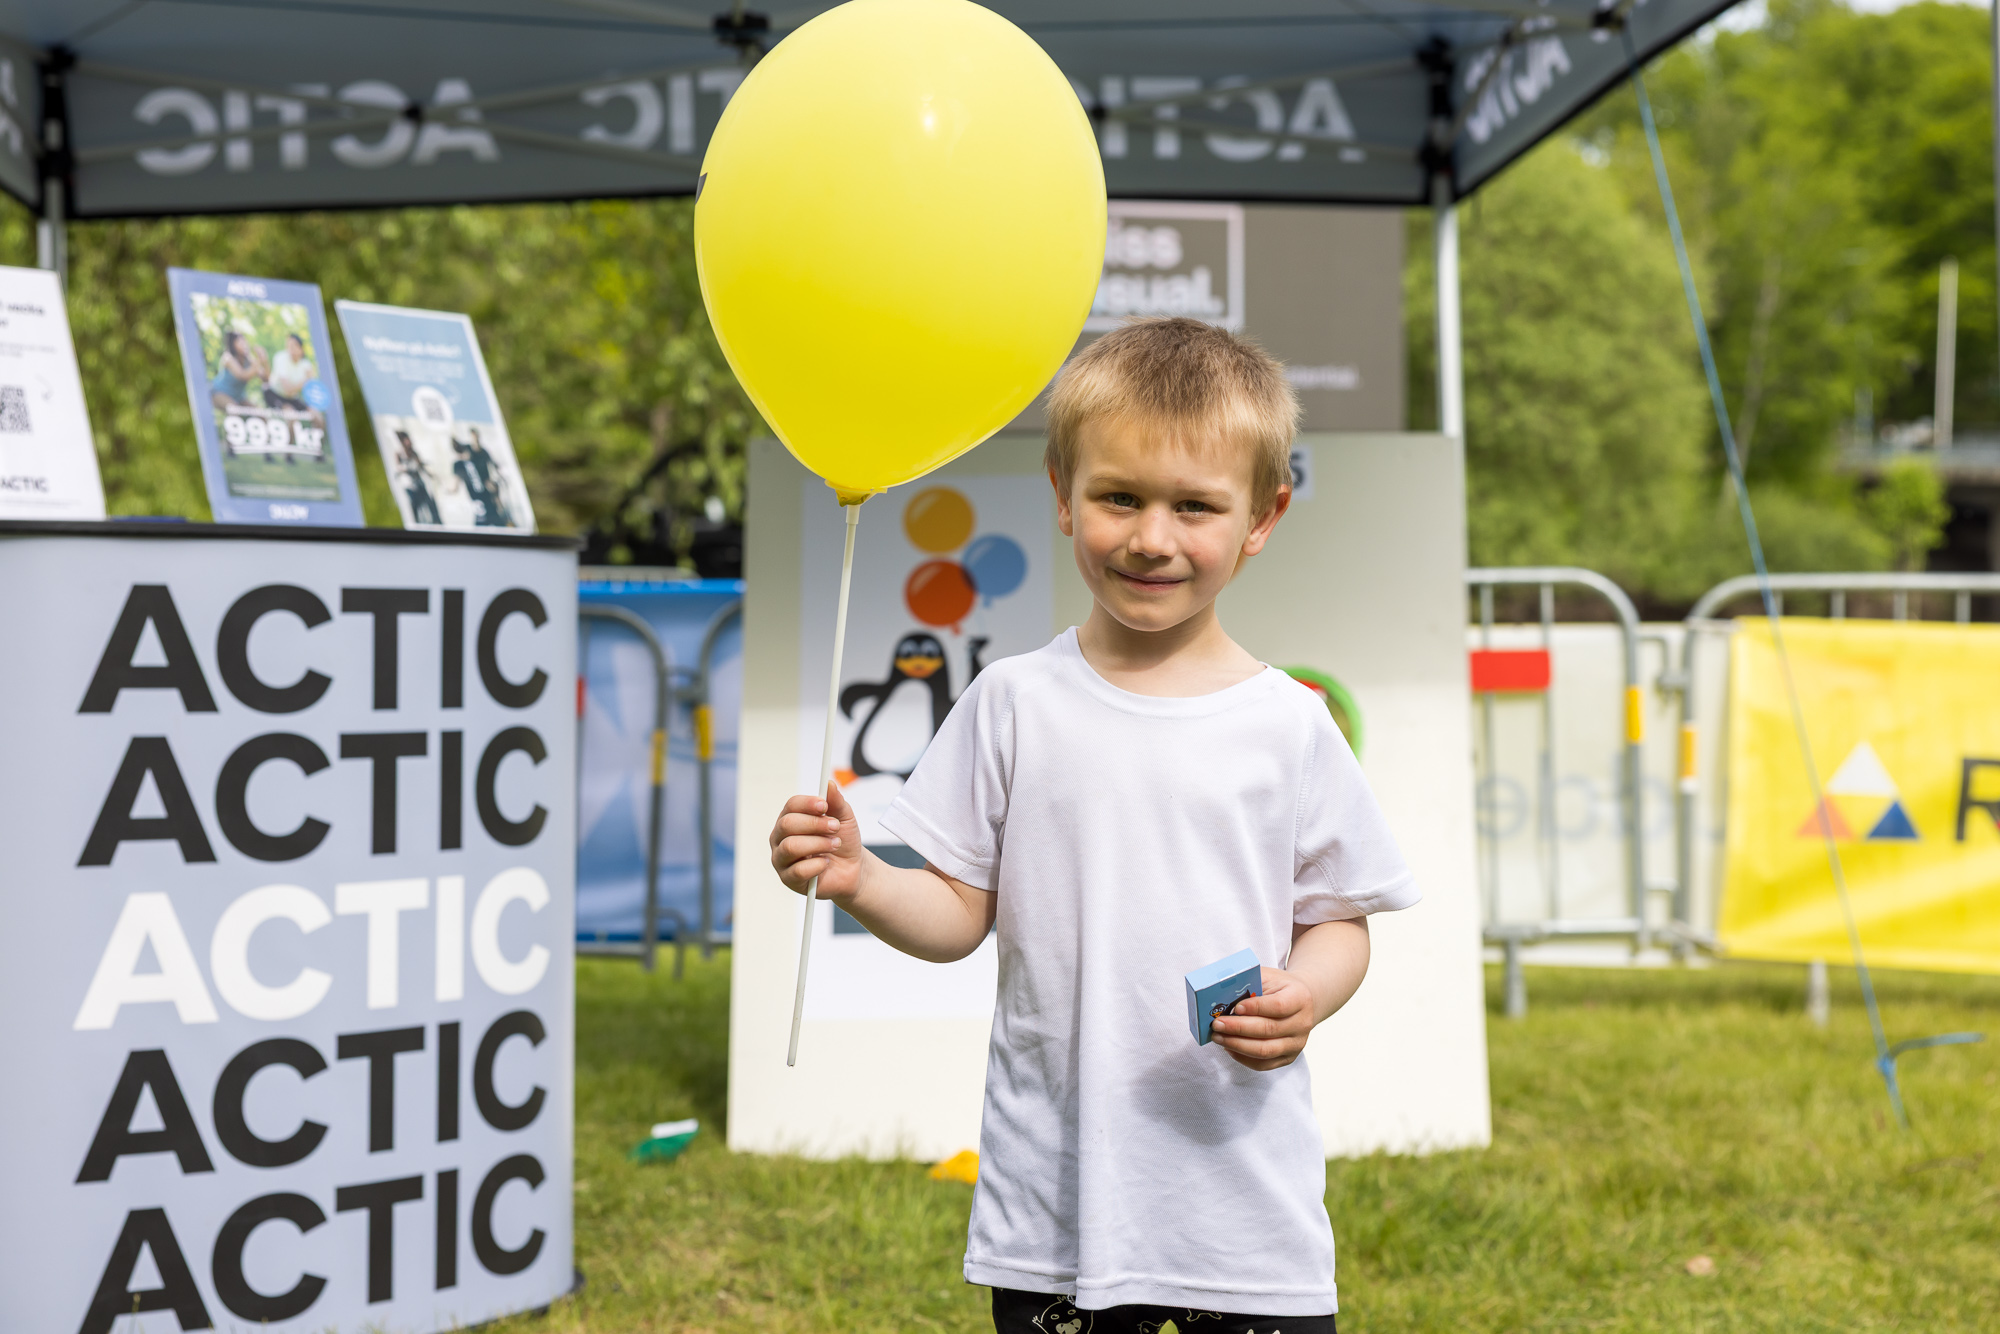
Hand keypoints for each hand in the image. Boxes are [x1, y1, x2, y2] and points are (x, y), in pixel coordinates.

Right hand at [770, 783, 864, 902]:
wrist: (852, 870)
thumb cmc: (843, 842)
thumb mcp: (844, 819)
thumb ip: (837, 802)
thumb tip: (830, 784)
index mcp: (791, 819)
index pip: (791, 806)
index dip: (807, 804)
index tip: (824, 806)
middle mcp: (781, 838)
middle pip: (787, 824)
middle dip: (815, 824)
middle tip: (835, 828)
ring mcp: (782, 859)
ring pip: (791, 846)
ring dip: (818, 844)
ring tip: (835, 845)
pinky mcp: (788, 879)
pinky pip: (798, 870)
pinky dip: (817, 865)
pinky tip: (825, 863)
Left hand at [1209, 967, 1316, 1070]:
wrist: (1302, 1003)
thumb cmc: (1280, 988)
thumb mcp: (1268, 977)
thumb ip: (1249, 983)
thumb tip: (1221, 995)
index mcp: (1299, 998)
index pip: (1278, 1006)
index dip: (1255, 1007)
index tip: (1235, 1007)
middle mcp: (1302, 1023)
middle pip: (1268, 1030)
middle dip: (1238, 1028)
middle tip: (1217, 1024)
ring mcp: (1296, 1044)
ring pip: (1265, 1050)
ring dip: (1237, 1045)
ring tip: (1218, 1037)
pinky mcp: (1288, 1057)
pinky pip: (1263, 1064)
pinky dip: (1243, 1057)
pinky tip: (1229, 1047)